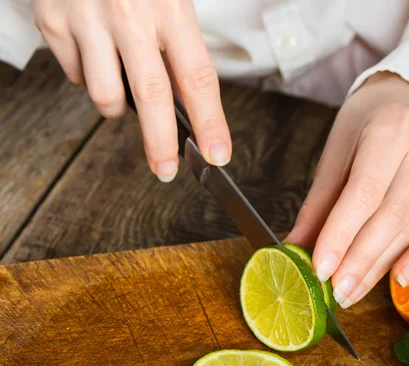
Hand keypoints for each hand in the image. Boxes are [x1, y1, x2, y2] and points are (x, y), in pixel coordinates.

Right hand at [33, 0, 230, 180]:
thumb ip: (177, 47)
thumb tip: (189, 107)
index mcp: (170, 5)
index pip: (198, 78)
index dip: (211, 122)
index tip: (218, 153)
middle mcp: (129, 12)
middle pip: (152, 97)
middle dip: (161, 144)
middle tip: (165, 170)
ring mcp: (87, 17)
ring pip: (106, 96)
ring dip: (116, 104)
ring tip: (119, 79)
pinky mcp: (53, 21)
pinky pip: (74, 75)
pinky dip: (85, 73)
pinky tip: (91, 49)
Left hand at [286, 72, 408, 307]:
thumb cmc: (366, 129)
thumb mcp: (336, 156)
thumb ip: (319, 205)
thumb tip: (295, 248)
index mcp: (391, 129)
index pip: (364, 192)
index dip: (341, 234)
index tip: (321, 269)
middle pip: (392, 215)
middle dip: (361, 259)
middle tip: (338, 291)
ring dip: (381, 265)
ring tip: (354, 290)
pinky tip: (398, 279)